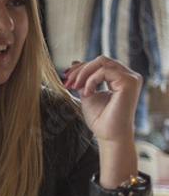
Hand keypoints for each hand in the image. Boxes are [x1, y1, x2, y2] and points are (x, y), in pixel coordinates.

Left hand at [63, 56, 140, 187]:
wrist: (109, 135)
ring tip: (74, 86)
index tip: (66, 76)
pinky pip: (104, 71)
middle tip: (67, 82)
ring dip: (83, 73)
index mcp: (120, 78)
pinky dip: (91, 80)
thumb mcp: (87, 93)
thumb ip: (83, 79)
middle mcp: (128, 76)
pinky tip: (86, 93)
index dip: (81, 67)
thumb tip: (74, 63)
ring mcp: (131, 78)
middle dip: (80, 69)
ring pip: (102, 62)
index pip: (100, 64)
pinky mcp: (129, 82)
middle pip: (100, 60)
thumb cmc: (100, 119)